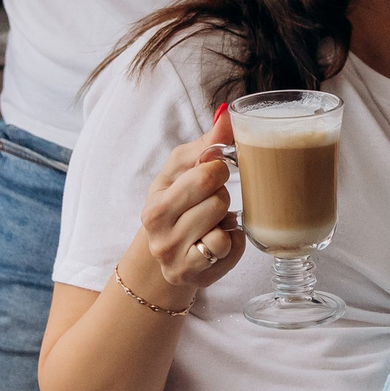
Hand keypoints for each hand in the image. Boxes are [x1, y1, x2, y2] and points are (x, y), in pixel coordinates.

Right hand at [138, 110, 244, 296]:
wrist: (167, 252)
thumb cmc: (177, 202)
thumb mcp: (182, 170)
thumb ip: (206, 143)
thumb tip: (227, 113)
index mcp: (155, 205)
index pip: (204, 174)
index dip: (218, 169)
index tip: (213, 173)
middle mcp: (161, 236)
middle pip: (218, 200)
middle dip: (222, 195)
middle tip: (211, 200)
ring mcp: (178, 261)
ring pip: (226, 228)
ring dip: (227, 219)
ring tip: (213, 221)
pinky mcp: (197, 277)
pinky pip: (233, 249)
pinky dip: (234, 241)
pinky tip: (221, 237)